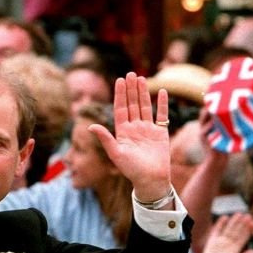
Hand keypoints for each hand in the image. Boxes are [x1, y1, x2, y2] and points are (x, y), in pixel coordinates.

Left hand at [89, 73, 172, 202]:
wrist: (150, 180)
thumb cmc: (132, 170)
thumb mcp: (116, 153)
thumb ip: (105, 138)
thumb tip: (90, 126)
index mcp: (123, 132)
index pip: (120, 109)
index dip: (120, 95)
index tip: (119, 80)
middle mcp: (134, 128)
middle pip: (132, 104)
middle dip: (131, 89)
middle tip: (130, 73)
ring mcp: (147, 129)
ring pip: (144, 107)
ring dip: (143, 93)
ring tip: (141, 78)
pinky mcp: (160, 133)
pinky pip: (161, 115)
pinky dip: (162, 104)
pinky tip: (162, 92)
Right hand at [190, 212, 252, 252]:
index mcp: (237, 249)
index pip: (244, 237)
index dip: (249, 230)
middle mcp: (230, 243)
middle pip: (237, 231)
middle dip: (242, 224)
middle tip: (248, 215)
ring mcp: (221, 241)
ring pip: (229, 229)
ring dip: (233, 222)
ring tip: (238, 213)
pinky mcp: (212, 240)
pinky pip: (217, 230)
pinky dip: (220, 224)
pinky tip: (225, 217)